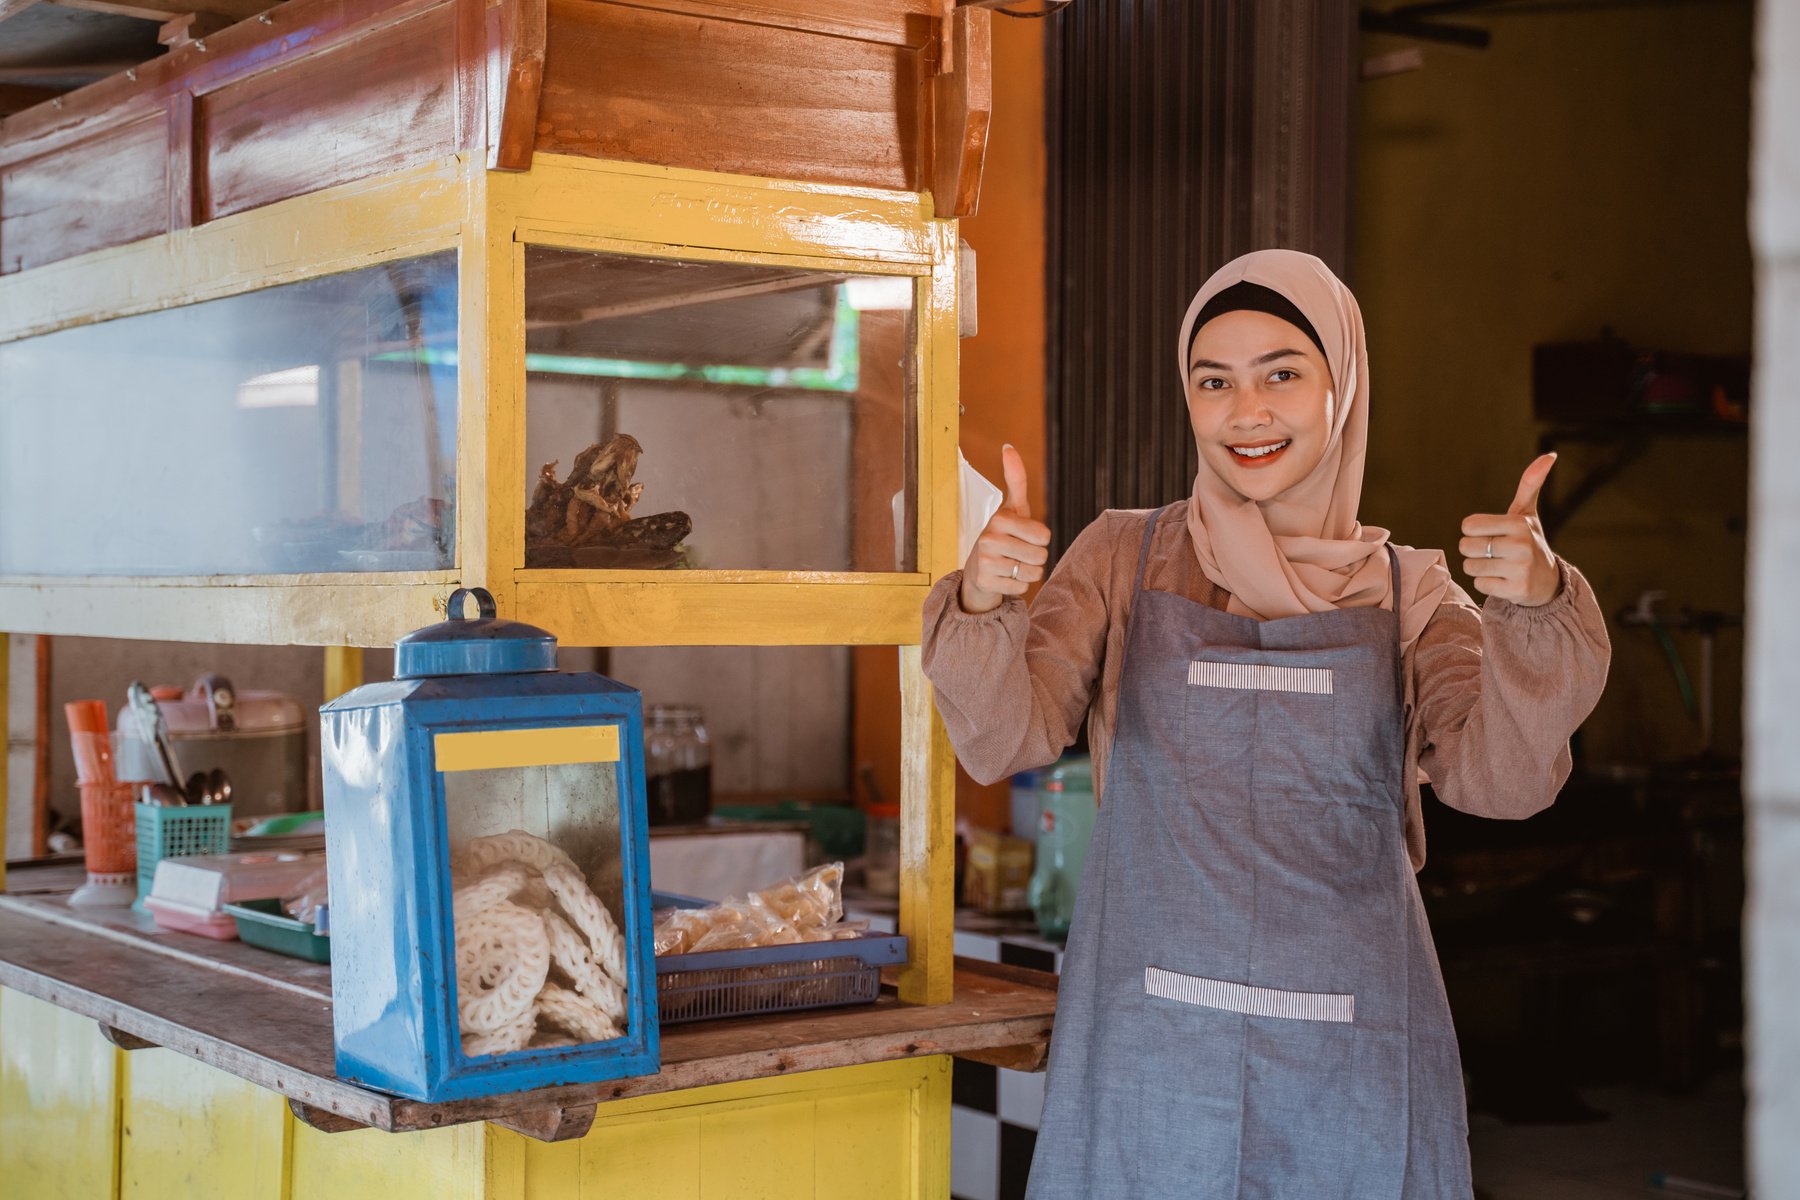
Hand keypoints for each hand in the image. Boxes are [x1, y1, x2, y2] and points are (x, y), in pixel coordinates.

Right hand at [960, 444, 1052, 614]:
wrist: (978, 569)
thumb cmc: (1003, 535)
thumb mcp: (1013, 508)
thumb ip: (1016, 478)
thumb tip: (1008, 446)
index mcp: (1000, 519)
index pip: (1044, 535)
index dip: (1040, 539)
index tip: (1024, 536)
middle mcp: (989, 539)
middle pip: (1040, 555)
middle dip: (1034, 557)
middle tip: (1017, 553)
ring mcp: (986, 562)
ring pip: (1033, 573)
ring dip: (1028, 572)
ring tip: (1012, 565)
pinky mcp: (985, 582)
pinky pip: (1022, 587)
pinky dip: (1017, 585)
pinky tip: (1004, 577)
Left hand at [1459, 453, 1561, 606]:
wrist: (1547, 581)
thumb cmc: (1529, 541)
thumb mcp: (1527, 513)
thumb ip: (1530, 484)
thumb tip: (1549, 455)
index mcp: (1518, 523)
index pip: (1469, 525)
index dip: (1473, 531)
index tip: (1489, 533)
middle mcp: (1520, 545)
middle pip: (1466, 546)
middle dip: (1474, 550)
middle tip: (1493, 551)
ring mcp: (1519, 569)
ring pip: (1470, 566)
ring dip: (1479, 567)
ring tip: (1499, 565)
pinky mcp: (1516, 590)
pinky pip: (1479, 584)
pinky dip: (1486, 583)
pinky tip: (1503, 580)